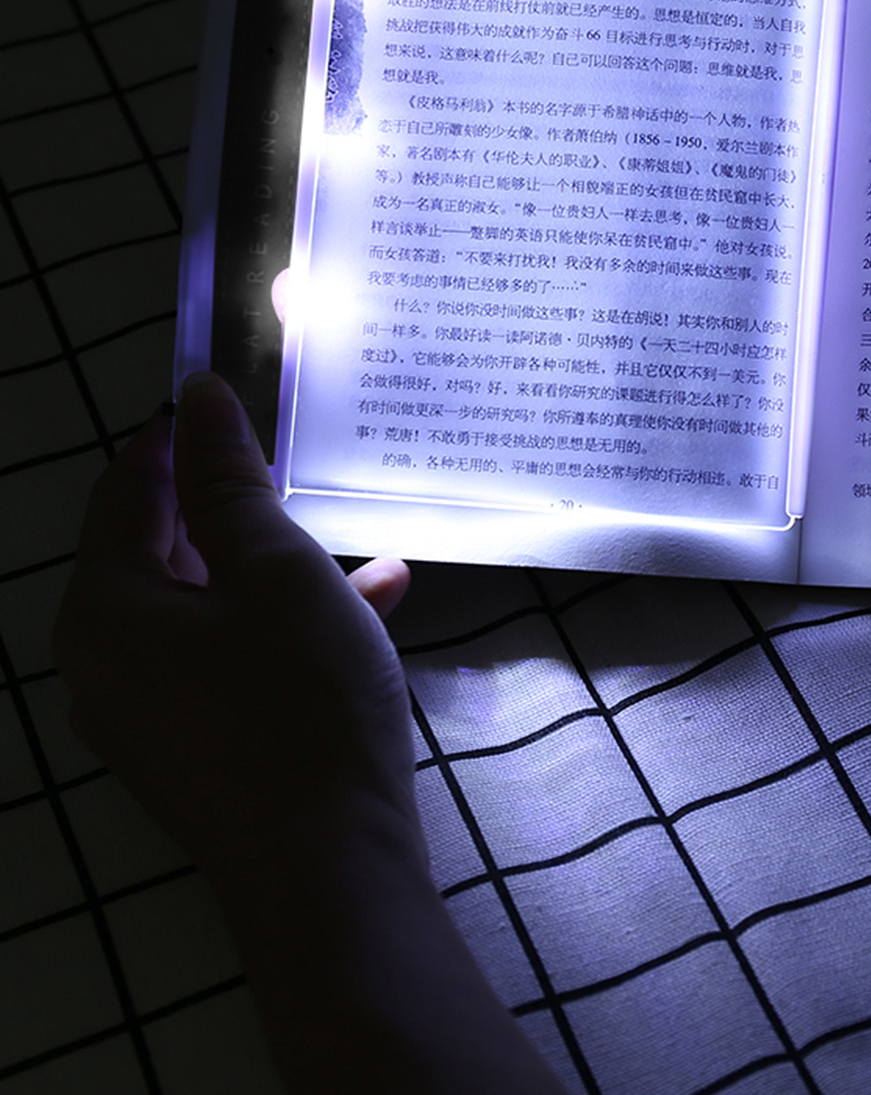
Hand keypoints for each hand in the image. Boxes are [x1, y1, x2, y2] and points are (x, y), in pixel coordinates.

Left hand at [54, 372, 417, 876]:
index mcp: (104, 611)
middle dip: (233, 502)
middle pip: (162, 551)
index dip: (178, 436)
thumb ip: (231, 483)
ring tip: (354, 531)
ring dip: (278, 563)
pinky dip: (290, 622)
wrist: (329, 868)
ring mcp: (151, 715)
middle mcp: (107, 663)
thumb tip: (196, 397)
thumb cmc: (297, 702)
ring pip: (210, 606)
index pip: (125, 492)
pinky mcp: (201, 748)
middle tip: (296, 456)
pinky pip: (235, 658)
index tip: (231, 391)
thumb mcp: (275, 572)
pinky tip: (377, 599)